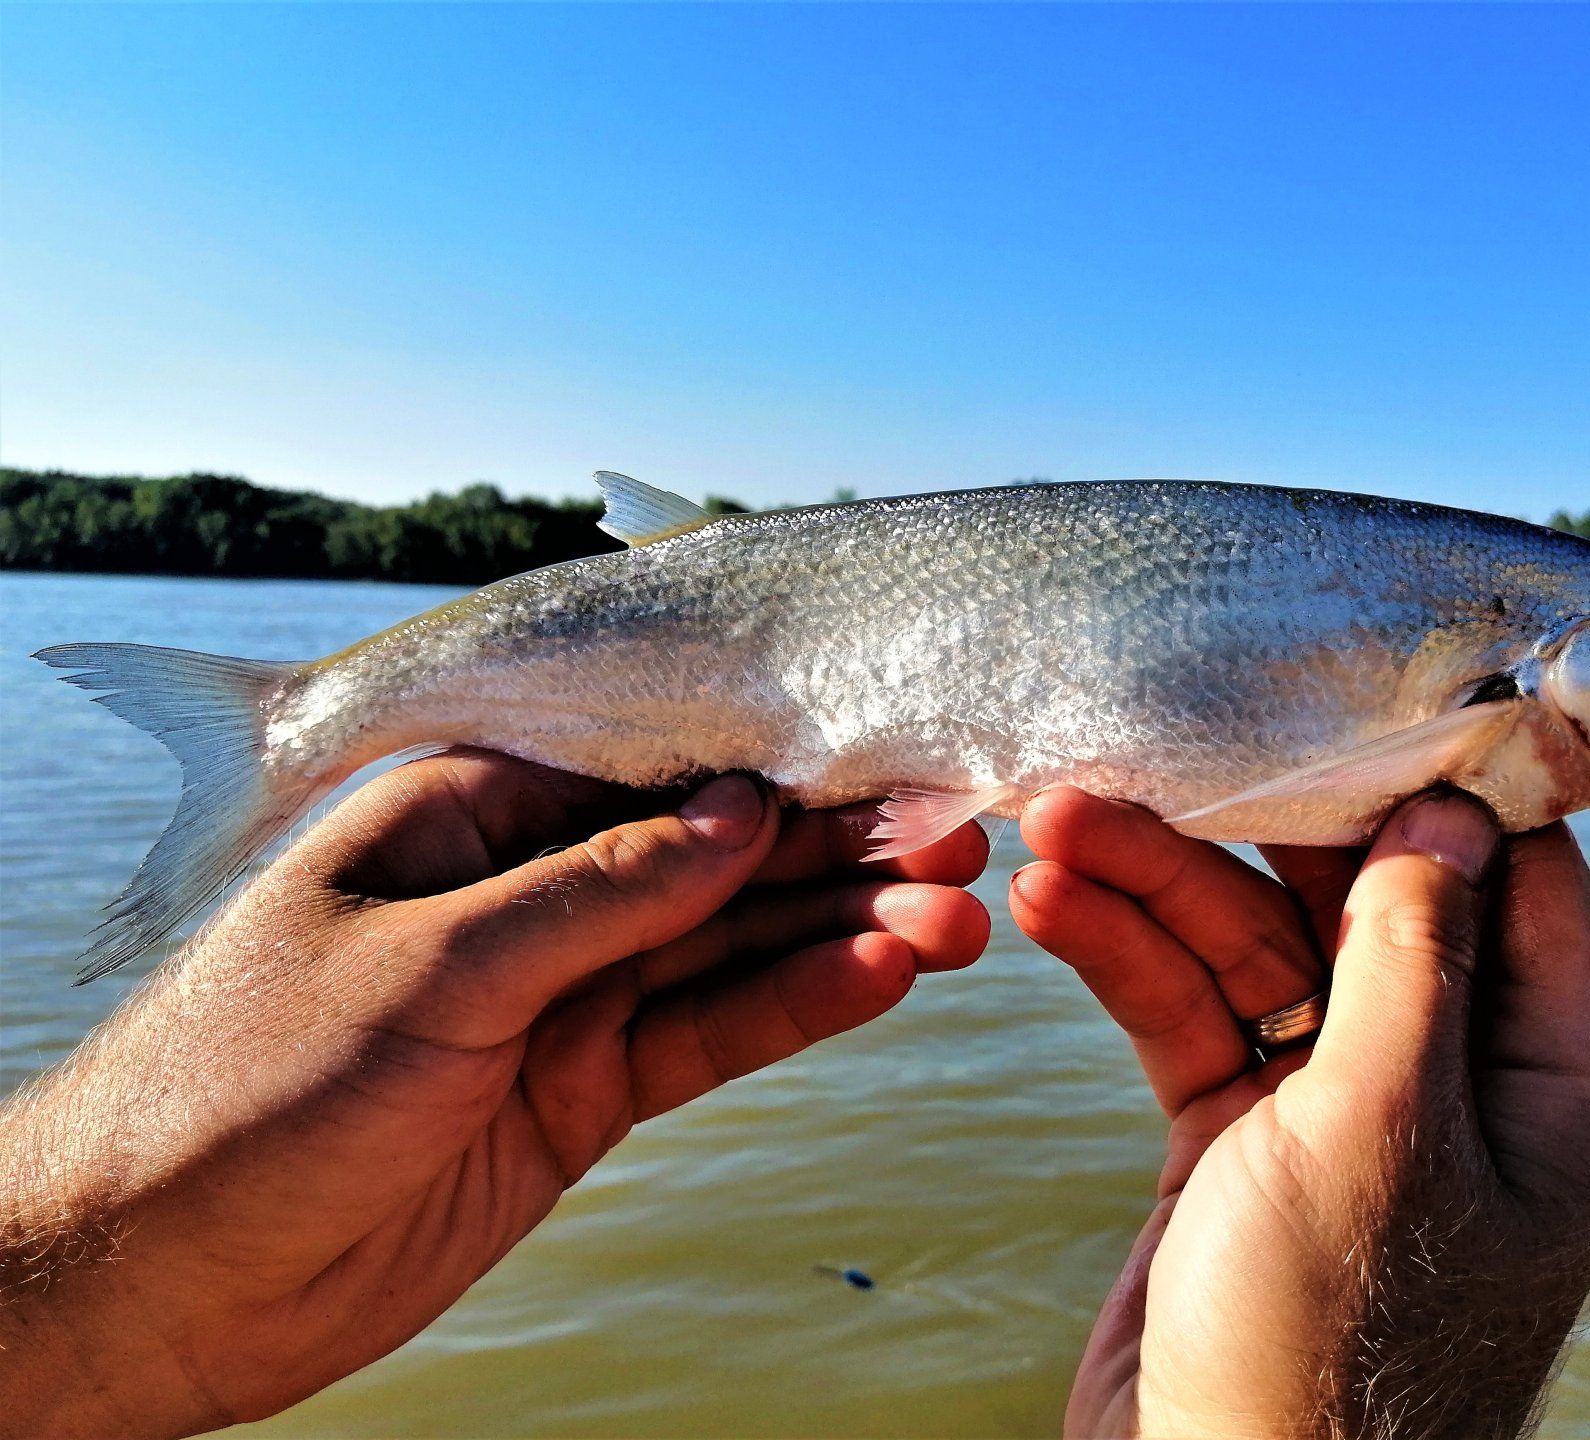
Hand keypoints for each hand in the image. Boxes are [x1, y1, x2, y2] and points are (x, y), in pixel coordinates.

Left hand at [0, 751, 988, 1437]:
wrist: (159, 1278)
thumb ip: (596, 889)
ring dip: (841, 931)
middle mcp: (532, 888)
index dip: (781, 766)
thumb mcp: (428, 960)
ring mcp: (564, 993)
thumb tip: (737, 812)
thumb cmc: (247, 1080)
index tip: (896, 761)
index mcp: (472, 808)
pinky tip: (878, 979)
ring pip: (728, 947)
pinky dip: (790, 1008)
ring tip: (960, 921)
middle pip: (714, 856)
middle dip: (837, 850)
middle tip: (966, 837)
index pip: (656, 767)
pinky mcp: (580, 1090)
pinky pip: (704, 1037)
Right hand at [1011, 789, 1589, 1439]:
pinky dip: (1124, 961)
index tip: (1351, 697)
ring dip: (1153, 887)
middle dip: (1248, 829)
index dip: (1439, 788)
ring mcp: (1336, 1114)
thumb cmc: (1327, 1349)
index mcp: (1545, 1085)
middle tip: (1150, 752)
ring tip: (1049, 820)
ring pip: (1249, 955)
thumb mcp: (1385, 1127)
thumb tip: (1452, 811)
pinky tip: (1051, 904)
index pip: (1515, 886)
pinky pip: (1187, 1019)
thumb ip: (1414, 957)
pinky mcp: (1235, 1144)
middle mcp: (1449, 1087)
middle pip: (1355, 905)